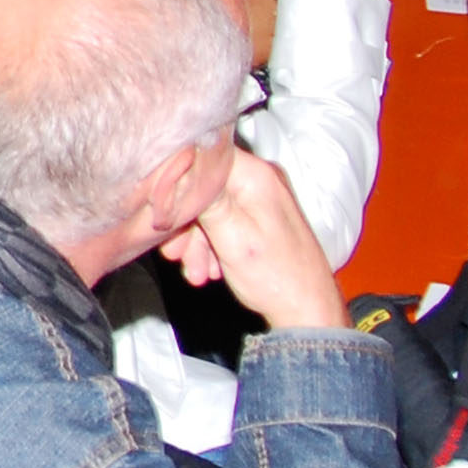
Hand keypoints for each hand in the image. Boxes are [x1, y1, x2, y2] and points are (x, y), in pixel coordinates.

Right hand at [159, 149, 344, 331]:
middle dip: (186, 224)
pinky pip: (223, 223)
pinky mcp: (260, 219)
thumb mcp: (233, 236)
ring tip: (196, 271)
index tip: (160, 210)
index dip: (177, 182)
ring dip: (197, 242)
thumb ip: (206, 199)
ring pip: (210, 209)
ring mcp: (261, 201)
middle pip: (204, 188)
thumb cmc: (278, 277)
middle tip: (175, 254)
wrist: (306, 310)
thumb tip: (181, 167)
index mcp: (257, 176)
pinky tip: (209, 269)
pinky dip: (211, 246)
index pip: (204, 158)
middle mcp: (261, 181)